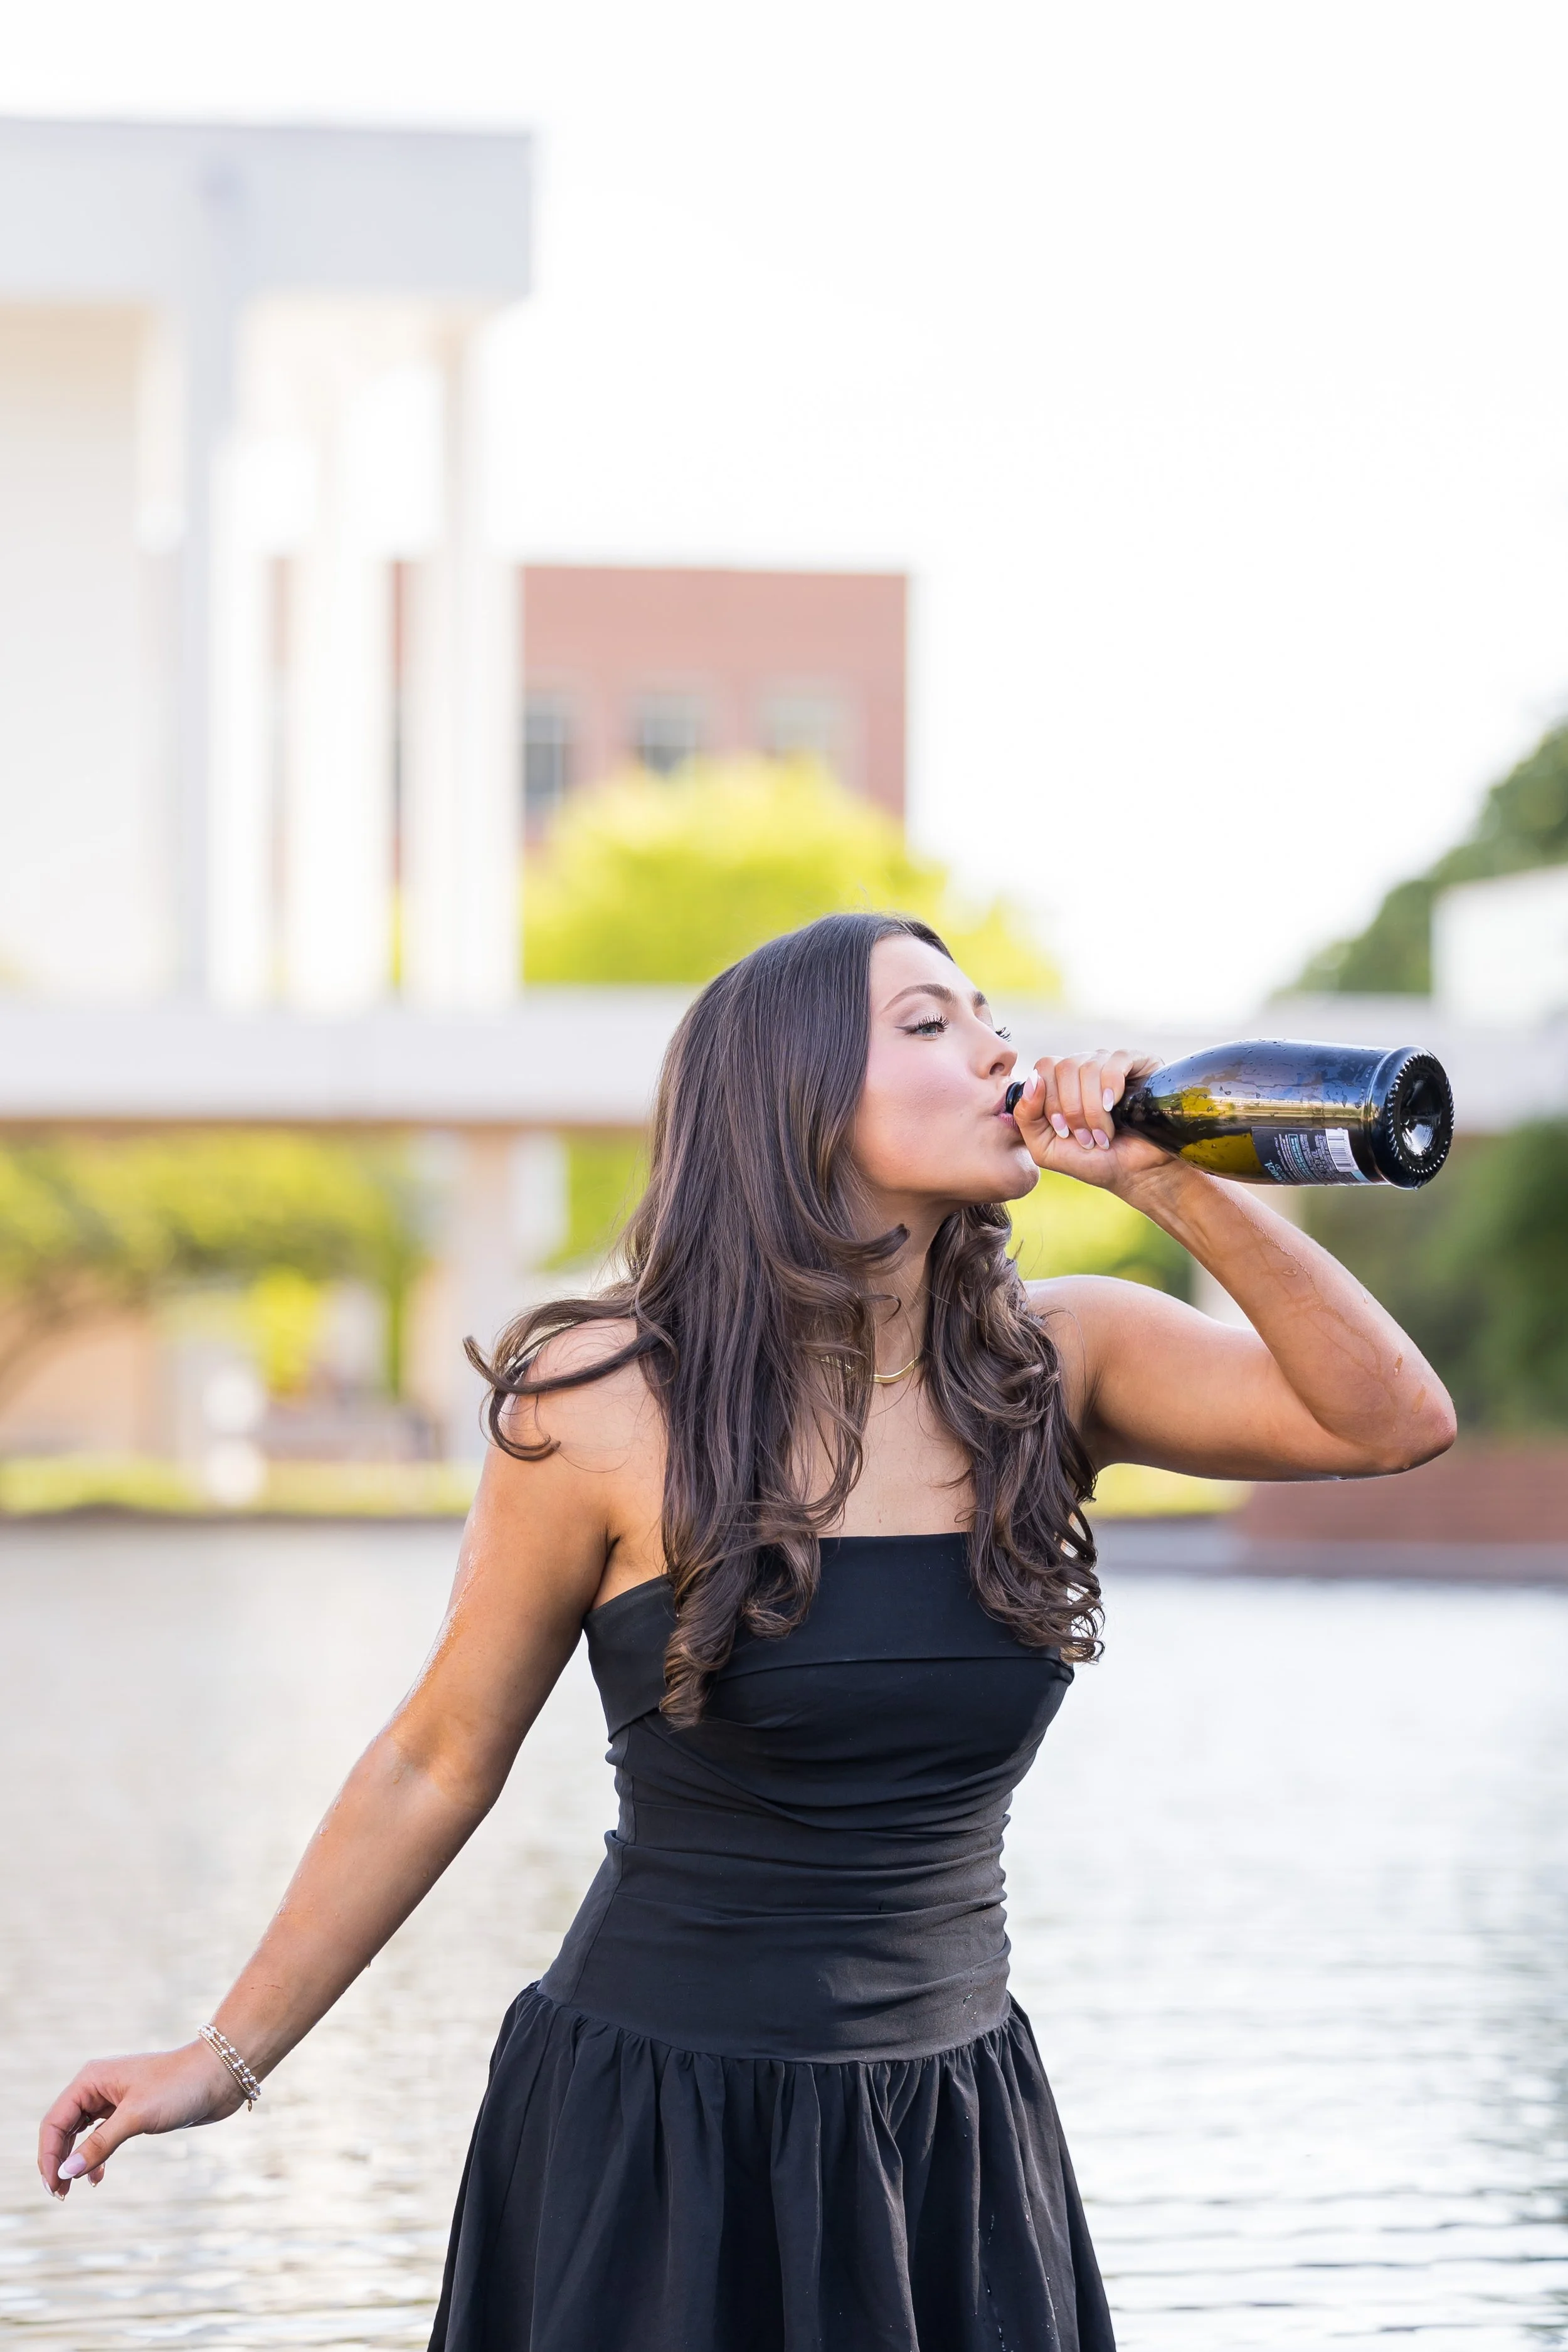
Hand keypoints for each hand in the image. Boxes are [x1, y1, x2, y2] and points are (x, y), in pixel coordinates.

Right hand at [38, 2038, 245, 2197]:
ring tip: (71, 2190)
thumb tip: (67, 2172)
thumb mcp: (136, 2117)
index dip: (48, 2156)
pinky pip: (101, 2136)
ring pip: (80, 2134)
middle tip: (59, 2195)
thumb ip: (100, 2145)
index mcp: (91, 2079)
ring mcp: (114, 2099)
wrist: (220, 2075)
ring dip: (74, 2160)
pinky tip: (97, 2178)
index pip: (54, 2121)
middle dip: (57, 2160)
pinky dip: (95, 2157)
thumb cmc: (179, 2086)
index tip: (53, 2186)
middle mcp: (98, 2087)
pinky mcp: (131, 2111)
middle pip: (63, 2128)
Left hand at [1010, 1050, 1168, 1191]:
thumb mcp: (1045, 1147)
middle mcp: (1084, 1068)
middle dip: (1072, 1109)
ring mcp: (1111, 1064)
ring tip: (1103, 1134)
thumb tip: (1032, 1080)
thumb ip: (1026, 1116)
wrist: (1134, 1173)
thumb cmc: (1091, 1161)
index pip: (1044, 1069)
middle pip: (1064, 1067)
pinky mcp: (1139, 1064)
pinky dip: (1111, 1085)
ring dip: (1093, 1108)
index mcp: (1060, 1083)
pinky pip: (1118, 1059)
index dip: (1050, 1101)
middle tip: (1085, 1137)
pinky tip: (1113, 1106)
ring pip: (1088, 1066)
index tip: (1064, 1131)